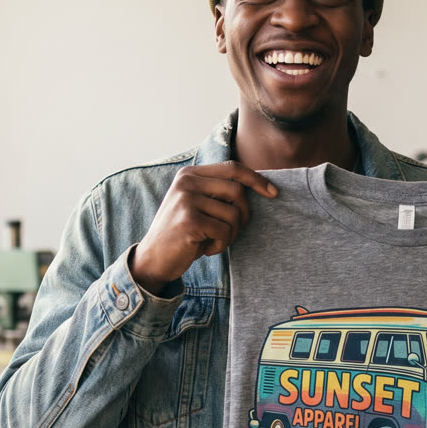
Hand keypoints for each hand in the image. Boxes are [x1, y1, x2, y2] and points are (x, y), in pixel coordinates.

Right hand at [131, 162, 277, 294]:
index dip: (256, 180)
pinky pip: (224, 231)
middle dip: (243, 215)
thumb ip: (218, 192)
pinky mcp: (189, 220)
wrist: (153, 259)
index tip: (273, 193)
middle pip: (237, 191)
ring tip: (214, 242)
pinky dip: (221, 245)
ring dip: (230, 234)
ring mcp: (186, 199)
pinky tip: (205, 250)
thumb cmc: (182, 233)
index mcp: (190, 174)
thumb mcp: (197, 205)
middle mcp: (187, 182)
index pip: (233, 168)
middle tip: (231, 232)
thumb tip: (260, 186)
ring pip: (233, 214)